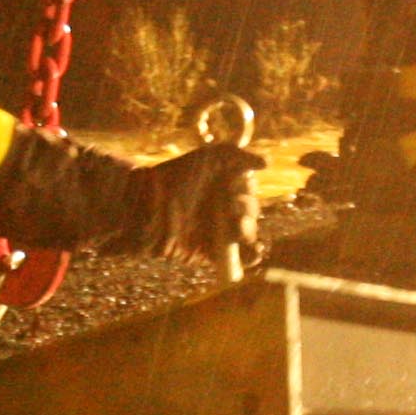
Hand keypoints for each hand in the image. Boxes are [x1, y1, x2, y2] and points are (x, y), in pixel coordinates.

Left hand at [122, 139, 264, 268]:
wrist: (148, 203)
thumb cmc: (176, 176)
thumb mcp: (209, 157)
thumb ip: (239, 156)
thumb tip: (267, 164)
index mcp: (225, 185)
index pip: (248, 191)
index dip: (247, 191)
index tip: (236, 190)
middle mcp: (223, 207)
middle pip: (249, 213)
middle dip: (246, 211)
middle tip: (233, 209)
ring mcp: (217, 230)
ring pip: (246, 235)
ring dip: (249, 232)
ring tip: (238, 228)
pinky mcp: (210, 251)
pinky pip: (237, 258)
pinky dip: (251, 257)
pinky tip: (256, 252)